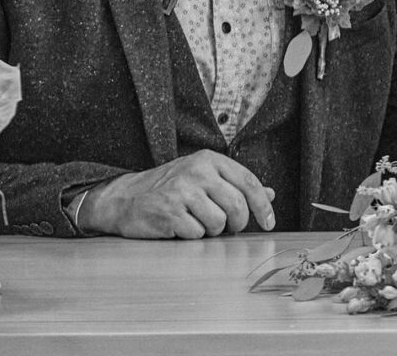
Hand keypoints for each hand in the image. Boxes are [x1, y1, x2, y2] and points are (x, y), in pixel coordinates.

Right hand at [83, 151, 276, 238]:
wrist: (126, 198)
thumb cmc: (171, 189)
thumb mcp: (204, 178)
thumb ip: (236, 185)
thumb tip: (270, 195)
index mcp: (210, 159)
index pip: (248, 182)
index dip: (263, 206)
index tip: (270, 223)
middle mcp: (197, 171)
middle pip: (237, 206)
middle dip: (238, 223)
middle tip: (229, 228)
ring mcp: (181, 191)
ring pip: (219, 223)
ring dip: (213, 231)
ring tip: (198, 223)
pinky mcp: (168, 212)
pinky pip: (197, 234)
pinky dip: (193, 236)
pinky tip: (181, 227)